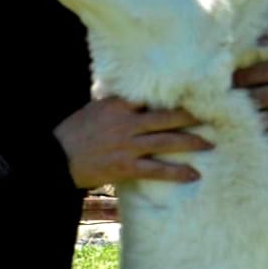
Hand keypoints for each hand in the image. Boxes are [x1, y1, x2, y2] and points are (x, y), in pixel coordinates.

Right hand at [54, 96, 213, 190]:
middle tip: (212, 115)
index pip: (151, 96)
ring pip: (166, 141)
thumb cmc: (72, 132)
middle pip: (166, 117)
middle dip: (190, 117)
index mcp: (117, 104)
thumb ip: (114, 103)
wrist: (55, 159)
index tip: (191, 94)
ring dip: (191, 142)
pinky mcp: (126, 167)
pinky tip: (194, 174)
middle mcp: (126, 122)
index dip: (172, 96)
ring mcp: (127, 145)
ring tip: (210, 143)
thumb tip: (132, 98)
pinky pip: (157, 169)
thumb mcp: (93, 108)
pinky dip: (177, 172)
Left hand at [233, 55, 267, 149]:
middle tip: (224, 104)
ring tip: (233, 119)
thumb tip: (247, 40)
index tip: (226, 83)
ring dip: (251, 120)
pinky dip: (267, 138)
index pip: (265, 71)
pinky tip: (252, 136)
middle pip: (266, 97)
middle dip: (242, 101)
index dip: (242, 77)